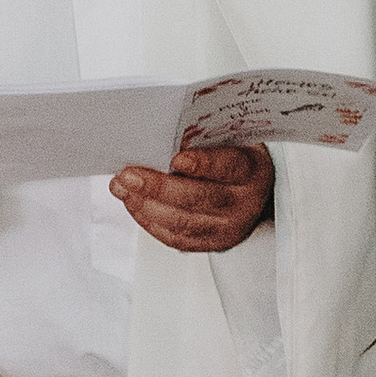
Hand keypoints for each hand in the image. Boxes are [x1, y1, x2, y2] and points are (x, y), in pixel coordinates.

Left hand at [112, 140, 275, 255]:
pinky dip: (149, 221)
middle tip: (129, 175)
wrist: (253, 190)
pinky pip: (175, 238)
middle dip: (158, 187)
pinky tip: (133, 204)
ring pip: (183, 222)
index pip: (229, 167)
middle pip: (199, 198)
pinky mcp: (210, 244)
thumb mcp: (230, 140)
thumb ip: (204, 138)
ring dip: (146, 205)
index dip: (203, 164)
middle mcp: (244, 203)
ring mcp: (228, 228)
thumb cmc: (234, 157)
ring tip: (123, 188)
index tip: (177, 158)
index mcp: (252, 170)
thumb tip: (160, 133)